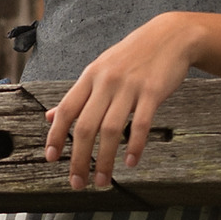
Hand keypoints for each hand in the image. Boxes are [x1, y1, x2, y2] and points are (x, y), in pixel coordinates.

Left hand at [44, 14, 203, 189]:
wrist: (170, 36)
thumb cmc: (133, 55)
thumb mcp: (99, 69)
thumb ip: (77, 95)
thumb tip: (50, 116)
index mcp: (90, 77)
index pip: (65, 110)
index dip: (56, 136)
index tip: (51, 158)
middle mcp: (106, 82)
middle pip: (86, 126)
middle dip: (79, 159)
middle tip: (78, 183)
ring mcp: (130, 87)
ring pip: (111, 130)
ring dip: (104, 160)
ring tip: (102, 180)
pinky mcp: (152, 92)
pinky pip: (141, 124)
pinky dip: (134, 146)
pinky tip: (131, 162)